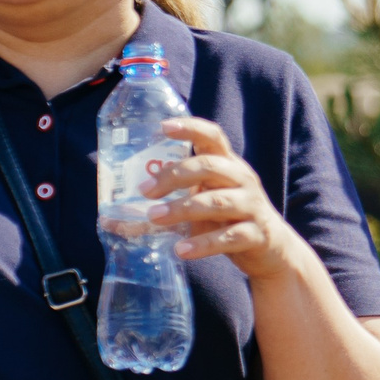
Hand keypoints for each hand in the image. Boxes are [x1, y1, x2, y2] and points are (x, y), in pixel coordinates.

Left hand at [143, 118, 305, 282]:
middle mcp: (242, 180)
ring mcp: (252, 207)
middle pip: (210, 166)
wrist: (272, 252)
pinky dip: (203, 243)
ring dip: (184, 208)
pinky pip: (229, 237)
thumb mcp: (200, 206)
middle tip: (145, 191)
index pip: (213, 137)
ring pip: (218, 201)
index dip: (190, 128)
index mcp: (228, 166)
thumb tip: (107, 219)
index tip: (163, 127)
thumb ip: (164, 206)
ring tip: (155, 218)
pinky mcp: (256, 235)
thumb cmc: (227, 221)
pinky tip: (181, 250)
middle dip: (175, 175)